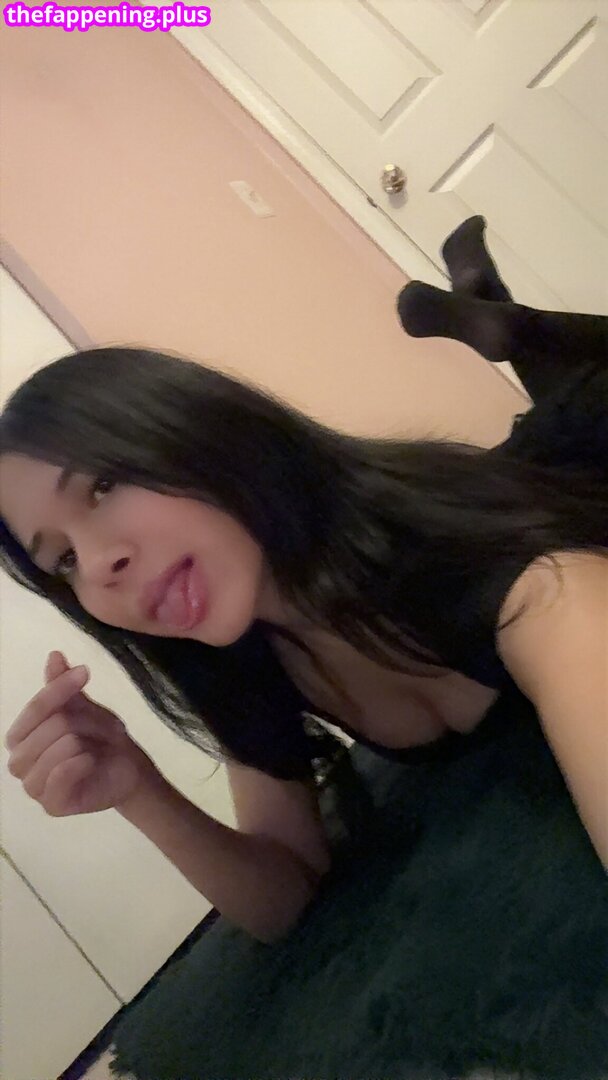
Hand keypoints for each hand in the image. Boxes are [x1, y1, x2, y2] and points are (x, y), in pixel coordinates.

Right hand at [5, 650, 160, 815]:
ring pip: (55, 750)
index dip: (58, 690)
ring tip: (95, 747)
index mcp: (19, 737)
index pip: (34, 709)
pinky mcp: (50, 805)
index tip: (85, 672)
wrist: (124, 767)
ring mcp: (32, 787)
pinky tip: (90, 760)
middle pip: (48, 727)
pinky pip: (58, 777)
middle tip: (100, 728)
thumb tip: (54, 655)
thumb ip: (61, 684)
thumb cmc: (97, 735)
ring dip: (84, 744)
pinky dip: (78, 764)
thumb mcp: (81, 705)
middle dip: (81, 723)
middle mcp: (18, 762)